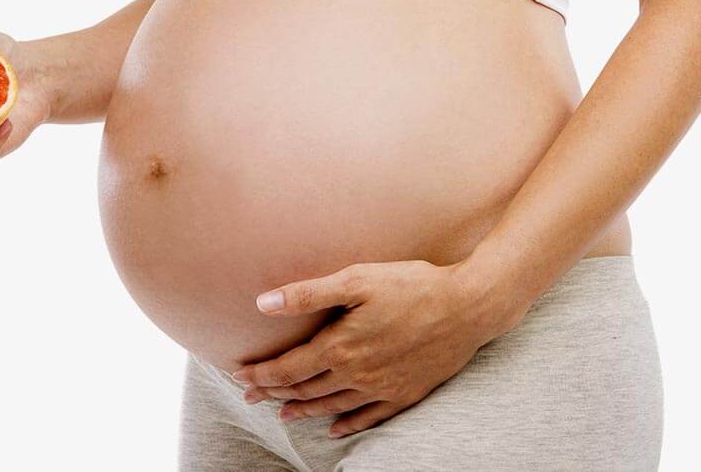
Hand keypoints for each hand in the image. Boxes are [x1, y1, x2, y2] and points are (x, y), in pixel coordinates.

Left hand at [231, 260, 516, 438]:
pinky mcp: (405, 393)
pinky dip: (347, 424)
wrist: (468, 307)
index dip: (260, 374)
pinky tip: (336, 428)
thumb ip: (307, 294)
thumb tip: (262, 302)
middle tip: (250, 396)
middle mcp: (357, 374)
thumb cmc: (411, 285)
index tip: (238, 376)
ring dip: (303, 410)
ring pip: (332, 406)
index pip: (287, 368)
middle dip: (273, 393)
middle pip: (305, 390)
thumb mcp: (356, 279)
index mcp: (340, 346)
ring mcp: (382, 388)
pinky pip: (369, 418)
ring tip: (283, 412)